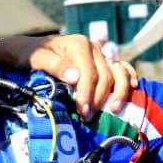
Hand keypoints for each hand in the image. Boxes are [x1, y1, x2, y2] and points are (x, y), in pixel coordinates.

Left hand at [0, 34, 137, 119]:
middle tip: (88, 117)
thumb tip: (75, 77)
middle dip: (99, 98)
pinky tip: (134, 88)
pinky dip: (128, 76)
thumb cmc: (29, 55)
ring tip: (114, 109)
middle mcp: (93, 48)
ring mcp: (99, 55)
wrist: (28, 50)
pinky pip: (121, 68)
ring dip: (119, 91)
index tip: (82, 111)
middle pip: (105, 76)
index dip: (88, 94)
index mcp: (79, 45)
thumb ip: (54, 66)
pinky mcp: (102, 61)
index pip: (90, 73)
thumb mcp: (35, 59)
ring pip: (118, 72)